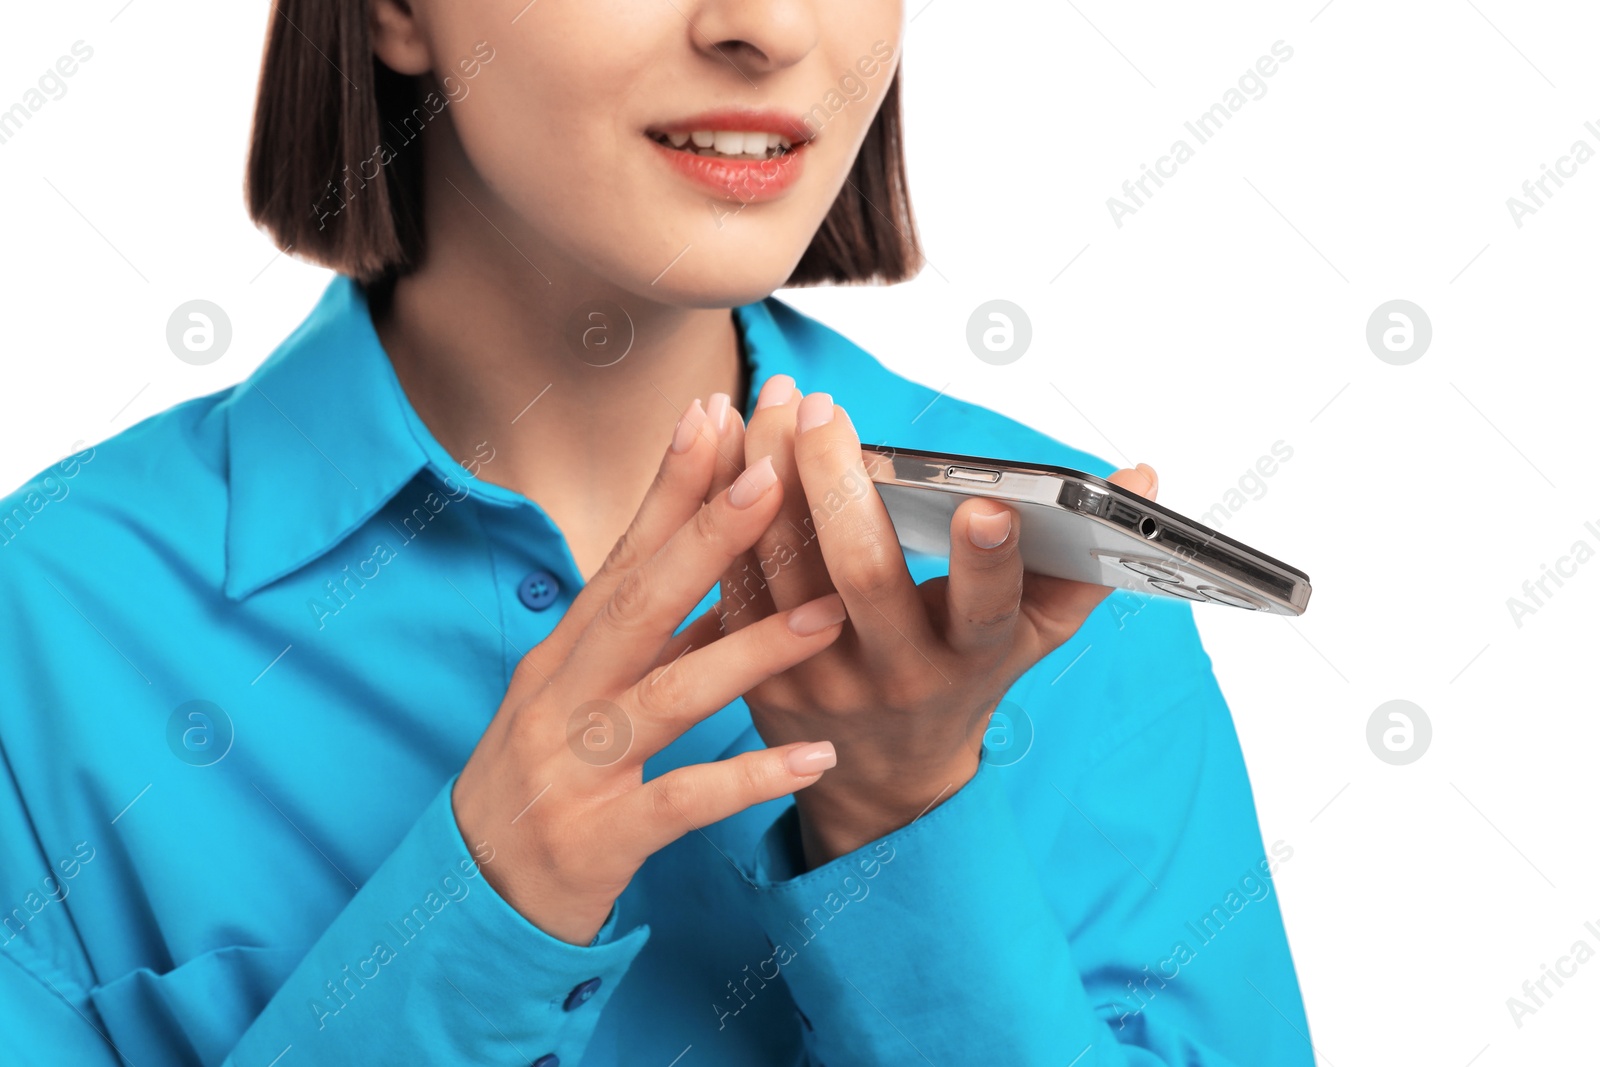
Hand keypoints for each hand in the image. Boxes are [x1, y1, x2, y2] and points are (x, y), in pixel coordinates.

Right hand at [451, 398, 848, 944]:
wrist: (474, 896)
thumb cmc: (543, 778)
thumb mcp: (582, 694)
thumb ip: (646, 638)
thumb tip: (721, 568)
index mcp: (564, 653)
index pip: (623, 555)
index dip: (669, 485)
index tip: (716, 413)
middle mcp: (561, 696)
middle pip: (637, 604)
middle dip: (704, 536)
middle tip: (771, 473)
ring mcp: (572, 767)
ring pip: (668, 696)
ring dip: (749, 652)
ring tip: (829, 616)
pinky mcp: (596, 838)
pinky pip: (681, 803)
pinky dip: (746, 780)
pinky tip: (814, 759)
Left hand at [717, 375, 1159, 865]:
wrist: (878, 775)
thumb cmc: (962, 678)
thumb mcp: (1028, 637)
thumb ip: (1081, 558)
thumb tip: (1142, 477)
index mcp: (968, 660)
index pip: (985, 612)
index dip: (990, 562)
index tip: (989, 504)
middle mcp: (891, 672)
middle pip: (862, 577)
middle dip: (840, 487)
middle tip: (828, 409)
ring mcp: (814, 676)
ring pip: (781, 568)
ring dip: (766, 475)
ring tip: (773, 399)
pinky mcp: (752, 669)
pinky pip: (731, 576)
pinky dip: (719, 503)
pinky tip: (718, 436)